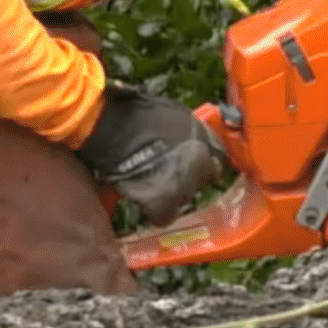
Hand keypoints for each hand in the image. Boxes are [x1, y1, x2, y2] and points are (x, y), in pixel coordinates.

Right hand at [74, 80, 228, 221]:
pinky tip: (146, 201)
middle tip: (166, 172)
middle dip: (187, 178)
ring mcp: (183, 183)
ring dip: (172, 193)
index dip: (204, 165)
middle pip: (201, 181)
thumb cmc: (137, 112)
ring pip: (184, 198)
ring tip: (151, 182)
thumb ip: (191, 131)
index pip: (218, 161)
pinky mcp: (162, 202)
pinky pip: (165, 216)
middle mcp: (200, 162)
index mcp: (205, 138)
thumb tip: (197, 143)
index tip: (193, 167)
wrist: (108, 122)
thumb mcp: (175, 114)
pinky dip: (157, 212)